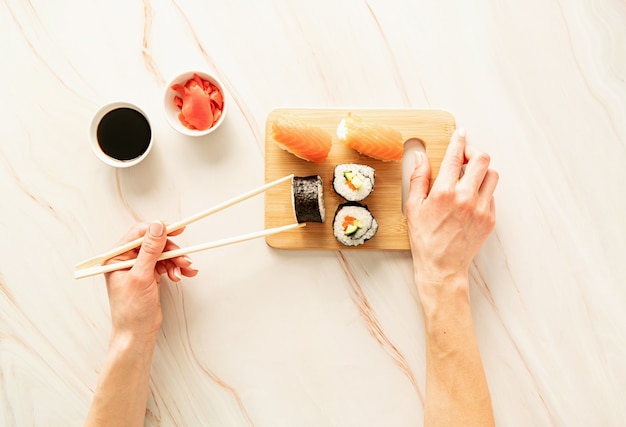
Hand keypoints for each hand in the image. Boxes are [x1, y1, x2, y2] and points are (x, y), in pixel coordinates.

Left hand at [104, 221, 197, 340]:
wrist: (136, 333)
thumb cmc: (131, 311)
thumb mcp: (141, 276)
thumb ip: (150, 249)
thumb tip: (157, 226)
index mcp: (116, 257)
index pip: (139, 234)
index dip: (159, 230)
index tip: (177, 229)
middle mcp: (127, 260)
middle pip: (154, 243)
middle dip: (171, 251)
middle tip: (184, 259)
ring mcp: (139, 267)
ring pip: (163, 254)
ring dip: (176, 261)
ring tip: (184, 271)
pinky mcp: (149, 275)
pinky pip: (166, 264)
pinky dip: (176, 269)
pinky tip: (182, 275)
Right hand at [405, 128, 497, 290]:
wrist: (442, 267)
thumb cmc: (424, 239)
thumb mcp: (413, 207)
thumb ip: (418, 179)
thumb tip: (421, 157)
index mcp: (444, 192)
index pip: (455, 156)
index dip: (458, 140)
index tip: (460, 133)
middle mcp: (466, 198)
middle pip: (482, 159)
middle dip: (473, 152)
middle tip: (464, 156)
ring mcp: (482, 209)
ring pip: (492, 175)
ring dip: (481, 171)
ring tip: (468, 176)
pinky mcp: (490, 219)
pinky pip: (492, 195)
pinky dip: (482, 190)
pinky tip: (469, 197)